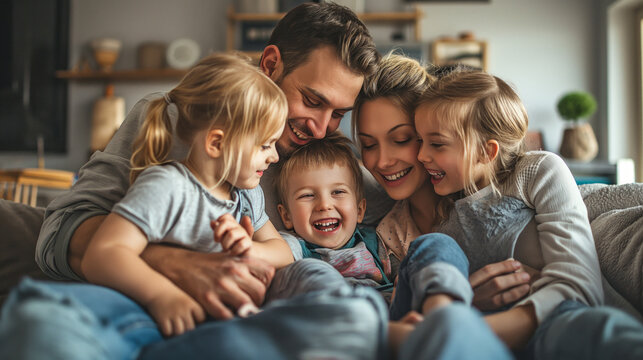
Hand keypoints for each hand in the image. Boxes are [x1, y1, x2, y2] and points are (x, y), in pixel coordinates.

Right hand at [142, 245, 274, 319]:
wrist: (180, 264)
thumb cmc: (209, 263)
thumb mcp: (230, 256)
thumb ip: (248, 262)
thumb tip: (267, 274)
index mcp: (240, 261)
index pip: (268, 272)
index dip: (268, 282)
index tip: (260, 287)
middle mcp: (233, 272)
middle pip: (260, 291)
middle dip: (259, 300)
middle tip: (252, 304)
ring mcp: (221, 286)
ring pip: (247, 304)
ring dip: (247, 311)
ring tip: (243, 311)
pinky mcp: (208, 299)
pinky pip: (226, 315)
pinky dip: (231, 318)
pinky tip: (229, 316)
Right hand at [146, 289, 205, 336]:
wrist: (157, 289)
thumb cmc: (174, 297)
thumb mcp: (187, 300)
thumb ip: (194, 311)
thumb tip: (201, 326)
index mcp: (191, 303)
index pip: (201, 318)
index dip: (198, 321)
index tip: (193, 320)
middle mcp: (183, 309)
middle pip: (190, 328)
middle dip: (187, 330)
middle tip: (182, 328)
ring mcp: (173, 314)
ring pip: (179, 332)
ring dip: (177, 333)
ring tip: (175, 330)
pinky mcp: (162, 318)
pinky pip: (168, 332)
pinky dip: (168, 332)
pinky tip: (167, 328)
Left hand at [212, 214, 253, 255]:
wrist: (246, 255)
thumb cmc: (233, 246)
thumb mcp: (224, 237)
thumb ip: (218, 229)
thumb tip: (212, 222)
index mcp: (233, 225)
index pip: (226, 217)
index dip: (219, 223)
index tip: (217, 233)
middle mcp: (239, 227)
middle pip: (226, 222)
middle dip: (218, 232)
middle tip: (218, 241)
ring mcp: (244, 234)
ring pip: (231, 234)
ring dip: (225, 244)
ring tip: (227, 249)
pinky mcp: (249, 243)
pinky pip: (240, 244)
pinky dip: (234, 251)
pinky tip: (233, 253)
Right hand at [469, 259, 531, 310]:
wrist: (459, 311)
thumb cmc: (472, 290)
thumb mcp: (476, 279)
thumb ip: (491, 272)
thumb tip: (511, 262)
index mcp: (467, 281)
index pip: (487, 271)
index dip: (503, 266)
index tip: (517, 263)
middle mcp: (471, 293)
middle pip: (495, 283)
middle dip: (512, 278)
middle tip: (526, 275)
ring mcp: (478, 305)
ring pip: (499, 297)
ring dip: (515, 289)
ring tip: (526, 284)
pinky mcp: (484, 312)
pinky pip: (501, 306)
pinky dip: (513, 298)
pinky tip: (522, 293)